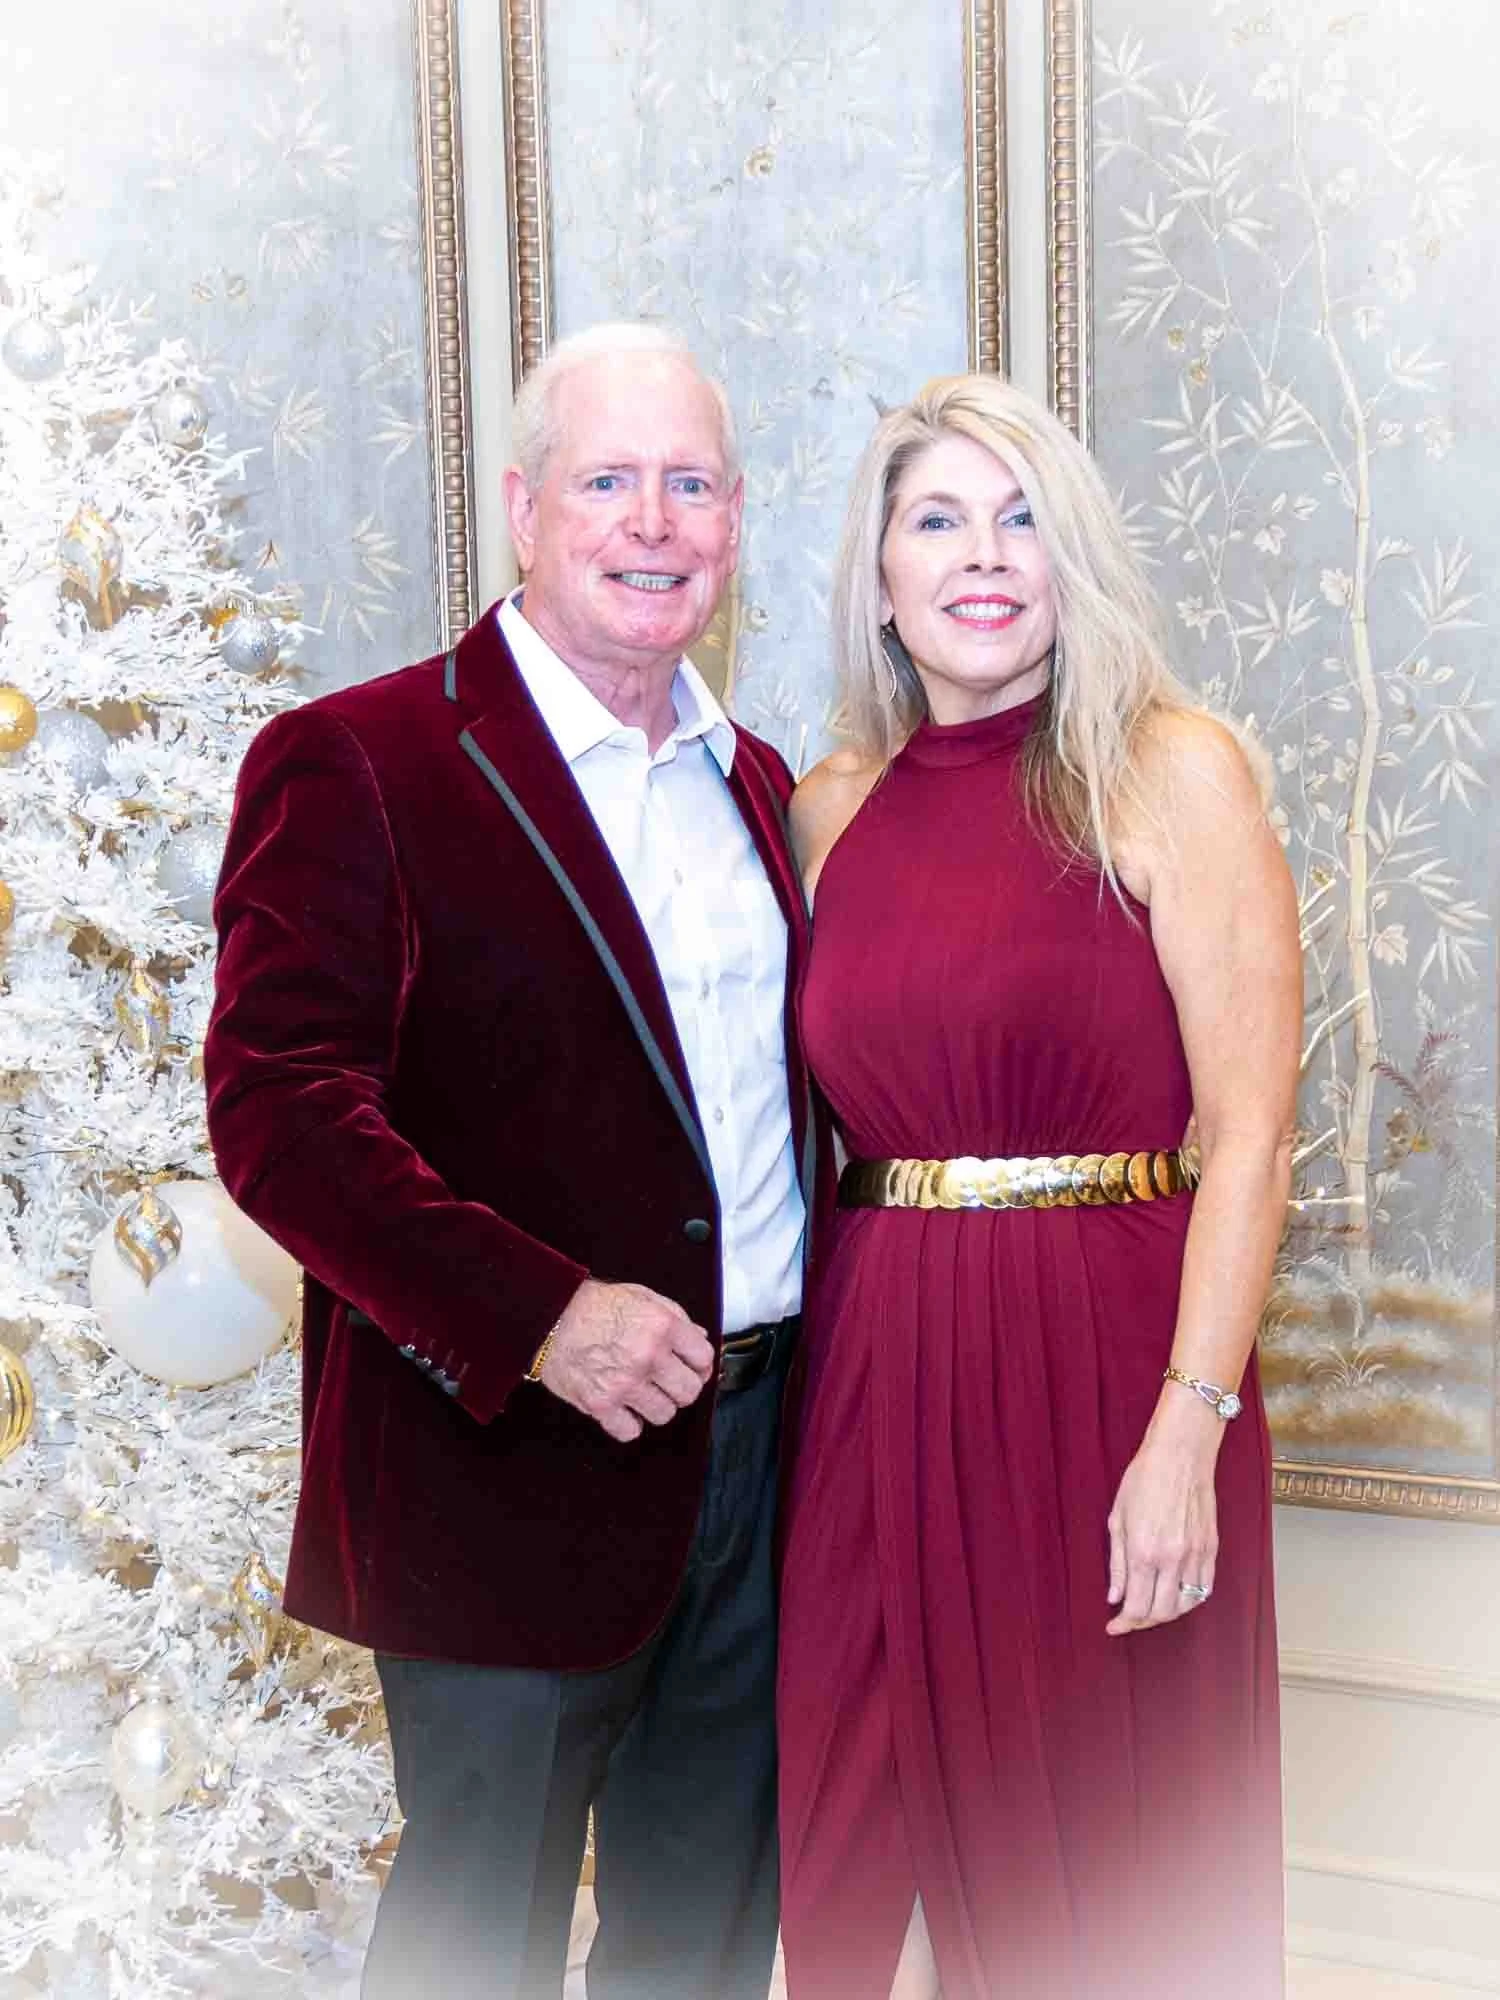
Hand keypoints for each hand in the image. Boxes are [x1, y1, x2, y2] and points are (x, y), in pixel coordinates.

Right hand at [538, 1279, 714, 1442]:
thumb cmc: (592, 1305)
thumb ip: (674, 1316)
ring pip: (664, 1414)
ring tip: (641, 1392)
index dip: (699, 1364)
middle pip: (689, 1392)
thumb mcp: (640, 1296)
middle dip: (680, 1387)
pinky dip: (628, 1423)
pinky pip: (631, 1431)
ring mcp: (625, 1383)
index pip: (704, 1358)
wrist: (547, 1317)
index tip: (690, 1366)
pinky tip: (622, 1407)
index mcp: (662, 1326)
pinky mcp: (601, 1404)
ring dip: (655, 1406)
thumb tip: (698, 1338)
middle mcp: (647, 1356)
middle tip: (666, 1381)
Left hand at [1105, 1404, 1219, 1636]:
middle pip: (1161, 1613)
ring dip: (1167, 1614)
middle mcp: (1171, 1559)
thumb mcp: (1117, 1518)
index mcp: (1143, 1552)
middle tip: (1130, 1618)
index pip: (1135, 1606)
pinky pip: (1204, 1589)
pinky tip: (1176, 1596)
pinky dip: (1190, 1600)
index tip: (1113, 1627)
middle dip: (1142, 1622)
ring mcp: (1195, 1556)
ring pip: (1185, 1606)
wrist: (1180, 1455)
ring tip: (1152, 1609)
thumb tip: (1114, 1597)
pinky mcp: (1212, 1549)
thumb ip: (1116, 1563)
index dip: (1123, 1623)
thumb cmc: (1143, 1480)